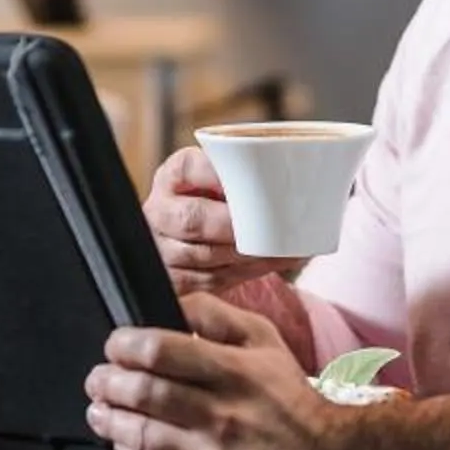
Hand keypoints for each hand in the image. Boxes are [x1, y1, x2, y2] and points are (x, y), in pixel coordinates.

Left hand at [87, 294, 338, 449]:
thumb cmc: (287, 397)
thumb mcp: (264, 341)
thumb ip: (216, 316)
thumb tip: (170, 301)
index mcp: (234, 371)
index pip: (161, 351)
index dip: (125, 345)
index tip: (115, 345)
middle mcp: (221, 414)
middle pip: (143, 392)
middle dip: (107, 381)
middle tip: (97, 378)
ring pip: (140, 435)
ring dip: (109, 419)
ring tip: (99, 410)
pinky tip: (123, 444)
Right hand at [143, 146, 300, 302]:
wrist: (193, 232)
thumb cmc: (217, 199)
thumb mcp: (219, 178)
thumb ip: (240, 174)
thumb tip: (291, 173)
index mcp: (171, 176)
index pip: (188, 168)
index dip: (217, 175)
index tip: (250, 181)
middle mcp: (159, 211)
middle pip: (191, 219)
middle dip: (234, 226)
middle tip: (268, 227)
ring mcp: (161, 249)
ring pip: (203, 255)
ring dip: (247, 254)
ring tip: (281, 248)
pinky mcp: (172, 280)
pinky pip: (209, 281)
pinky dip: (245, 272)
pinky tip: (270, 262)